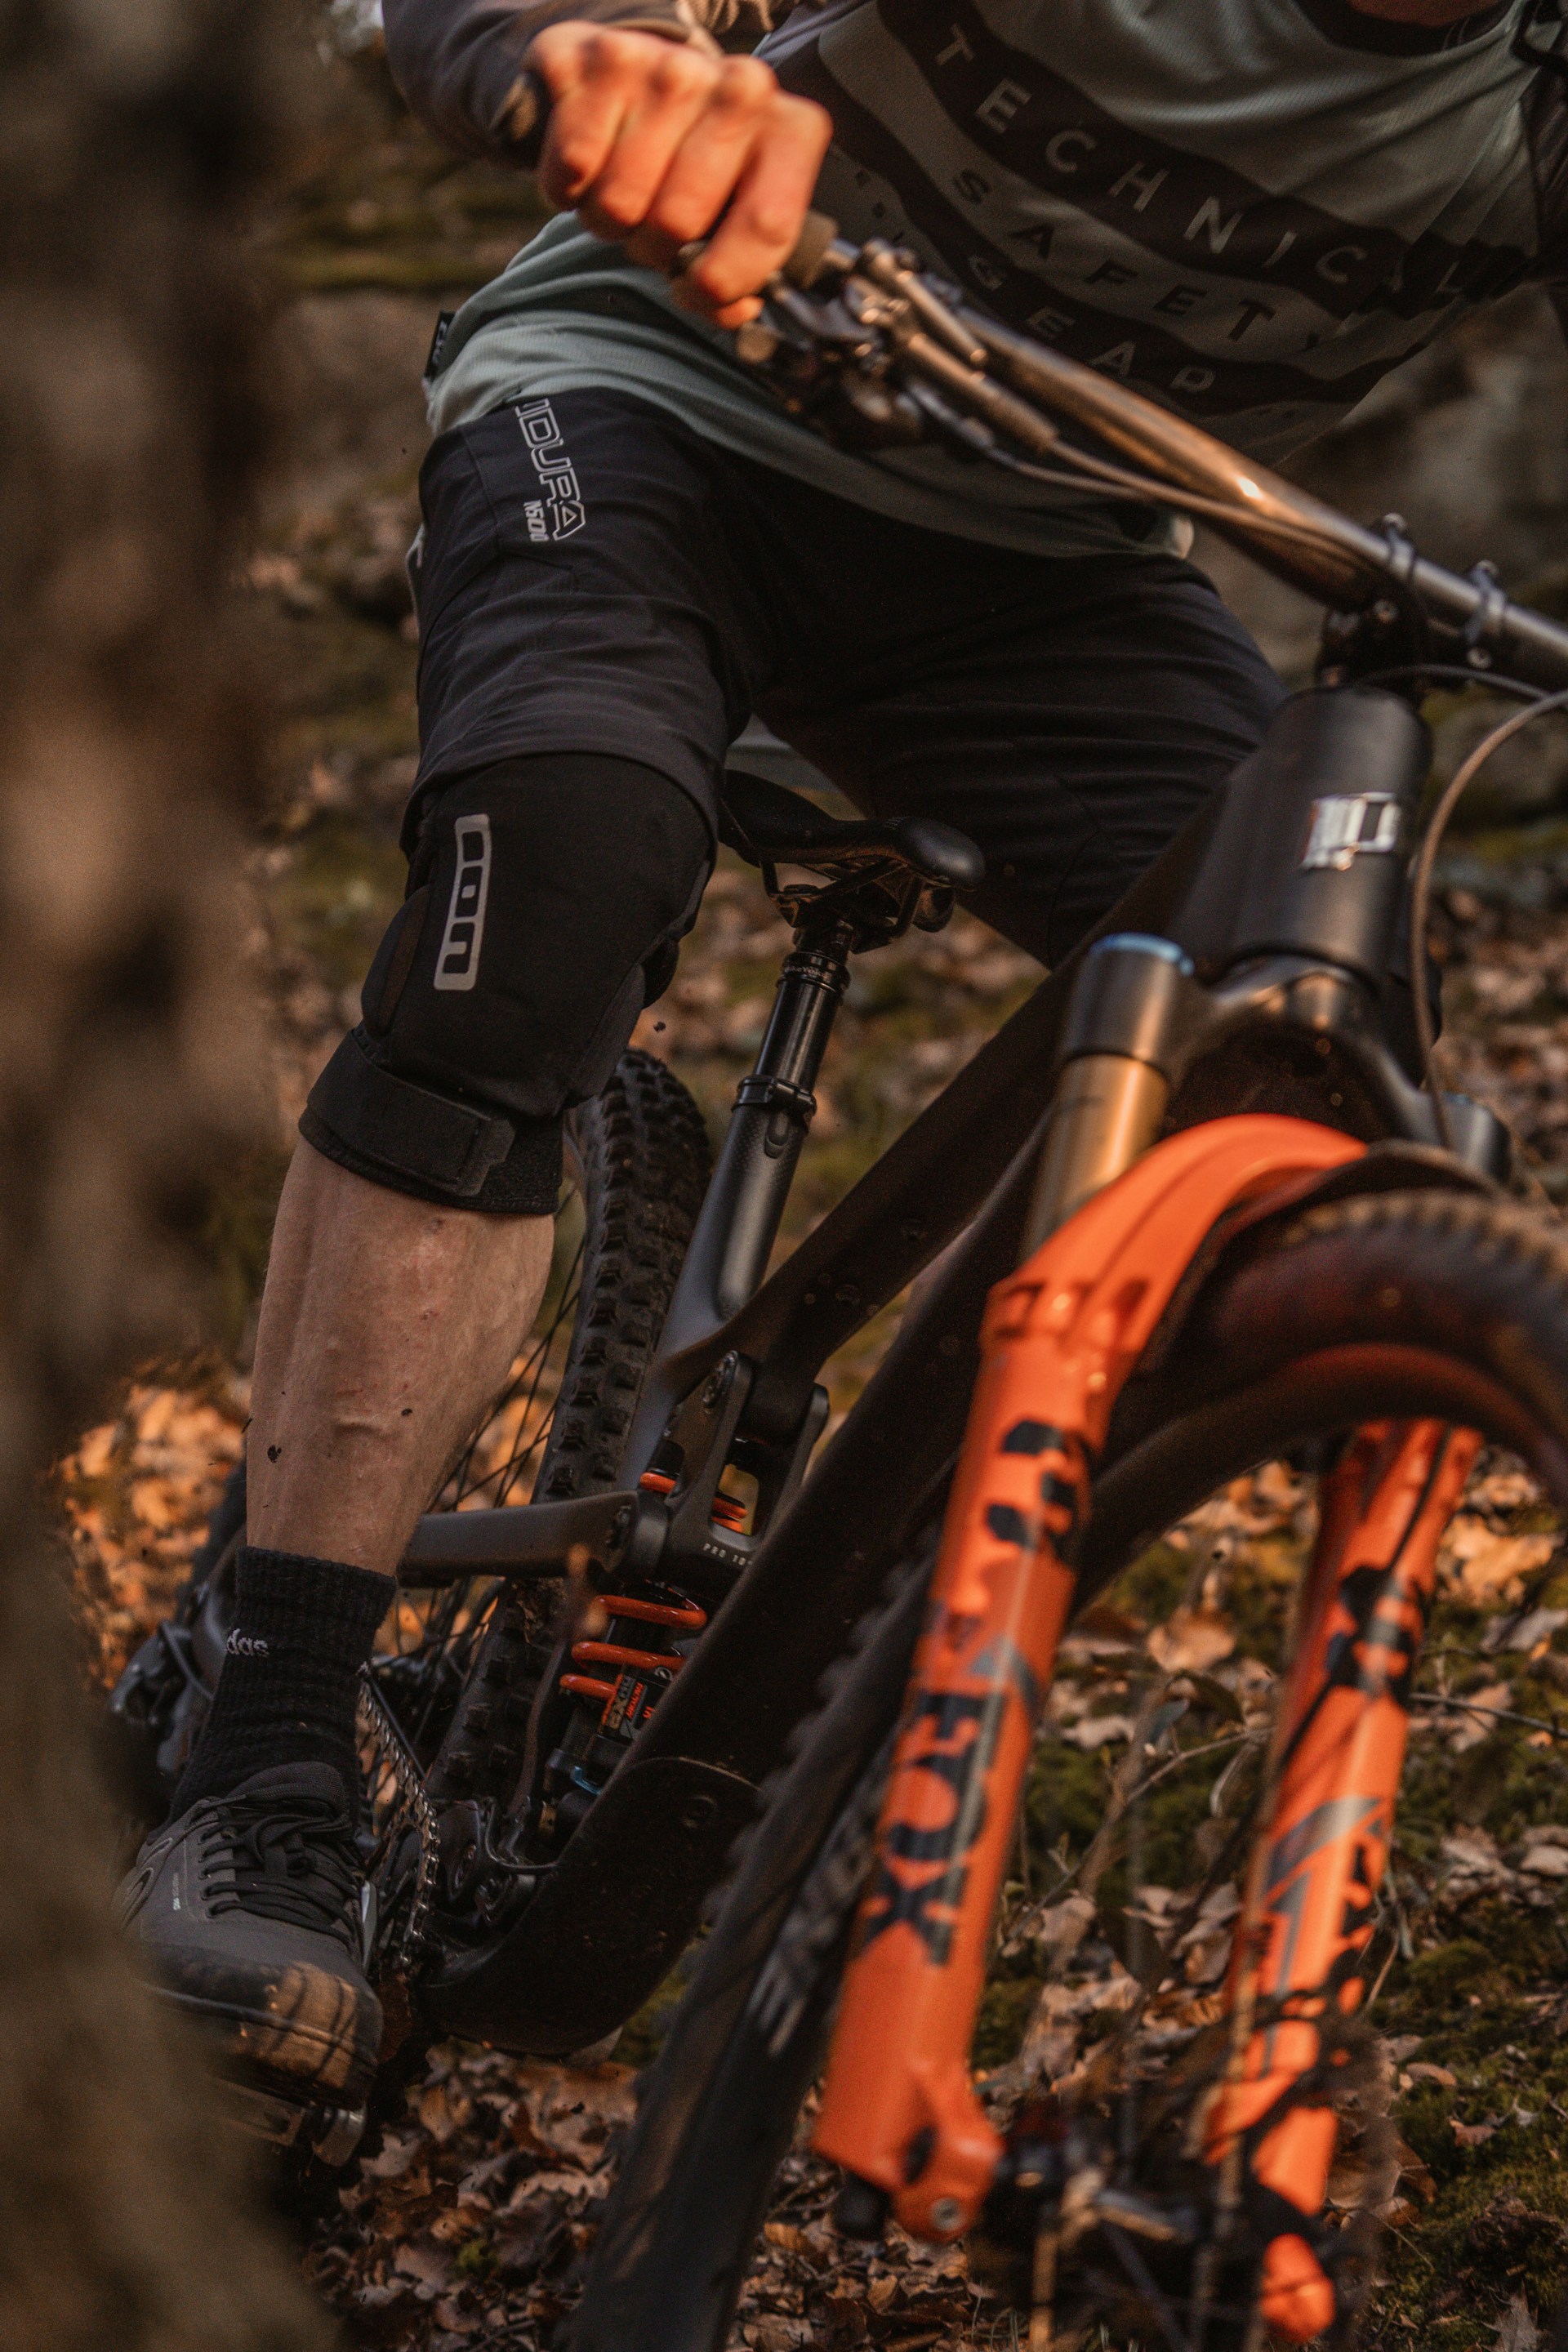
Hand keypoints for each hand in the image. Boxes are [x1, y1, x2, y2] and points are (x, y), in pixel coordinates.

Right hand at [527, 23, 830, 324]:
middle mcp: (740, 88)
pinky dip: (566, 186)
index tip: (694, 290)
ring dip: (607, 220)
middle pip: (678, 220)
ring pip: (620, 199)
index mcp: (790, 131)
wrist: (635, 83)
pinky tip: (586, 166)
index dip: (720, 282)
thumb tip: (737, 308)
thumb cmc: (689, 165)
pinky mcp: (603, 57)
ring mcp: (671, 66)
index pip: (766, 227)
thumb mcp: (732, 218)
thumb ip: (742, 274)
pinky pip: (573, 164)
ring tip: (620, 194)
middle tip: (651, 230)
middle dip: (652, 248)